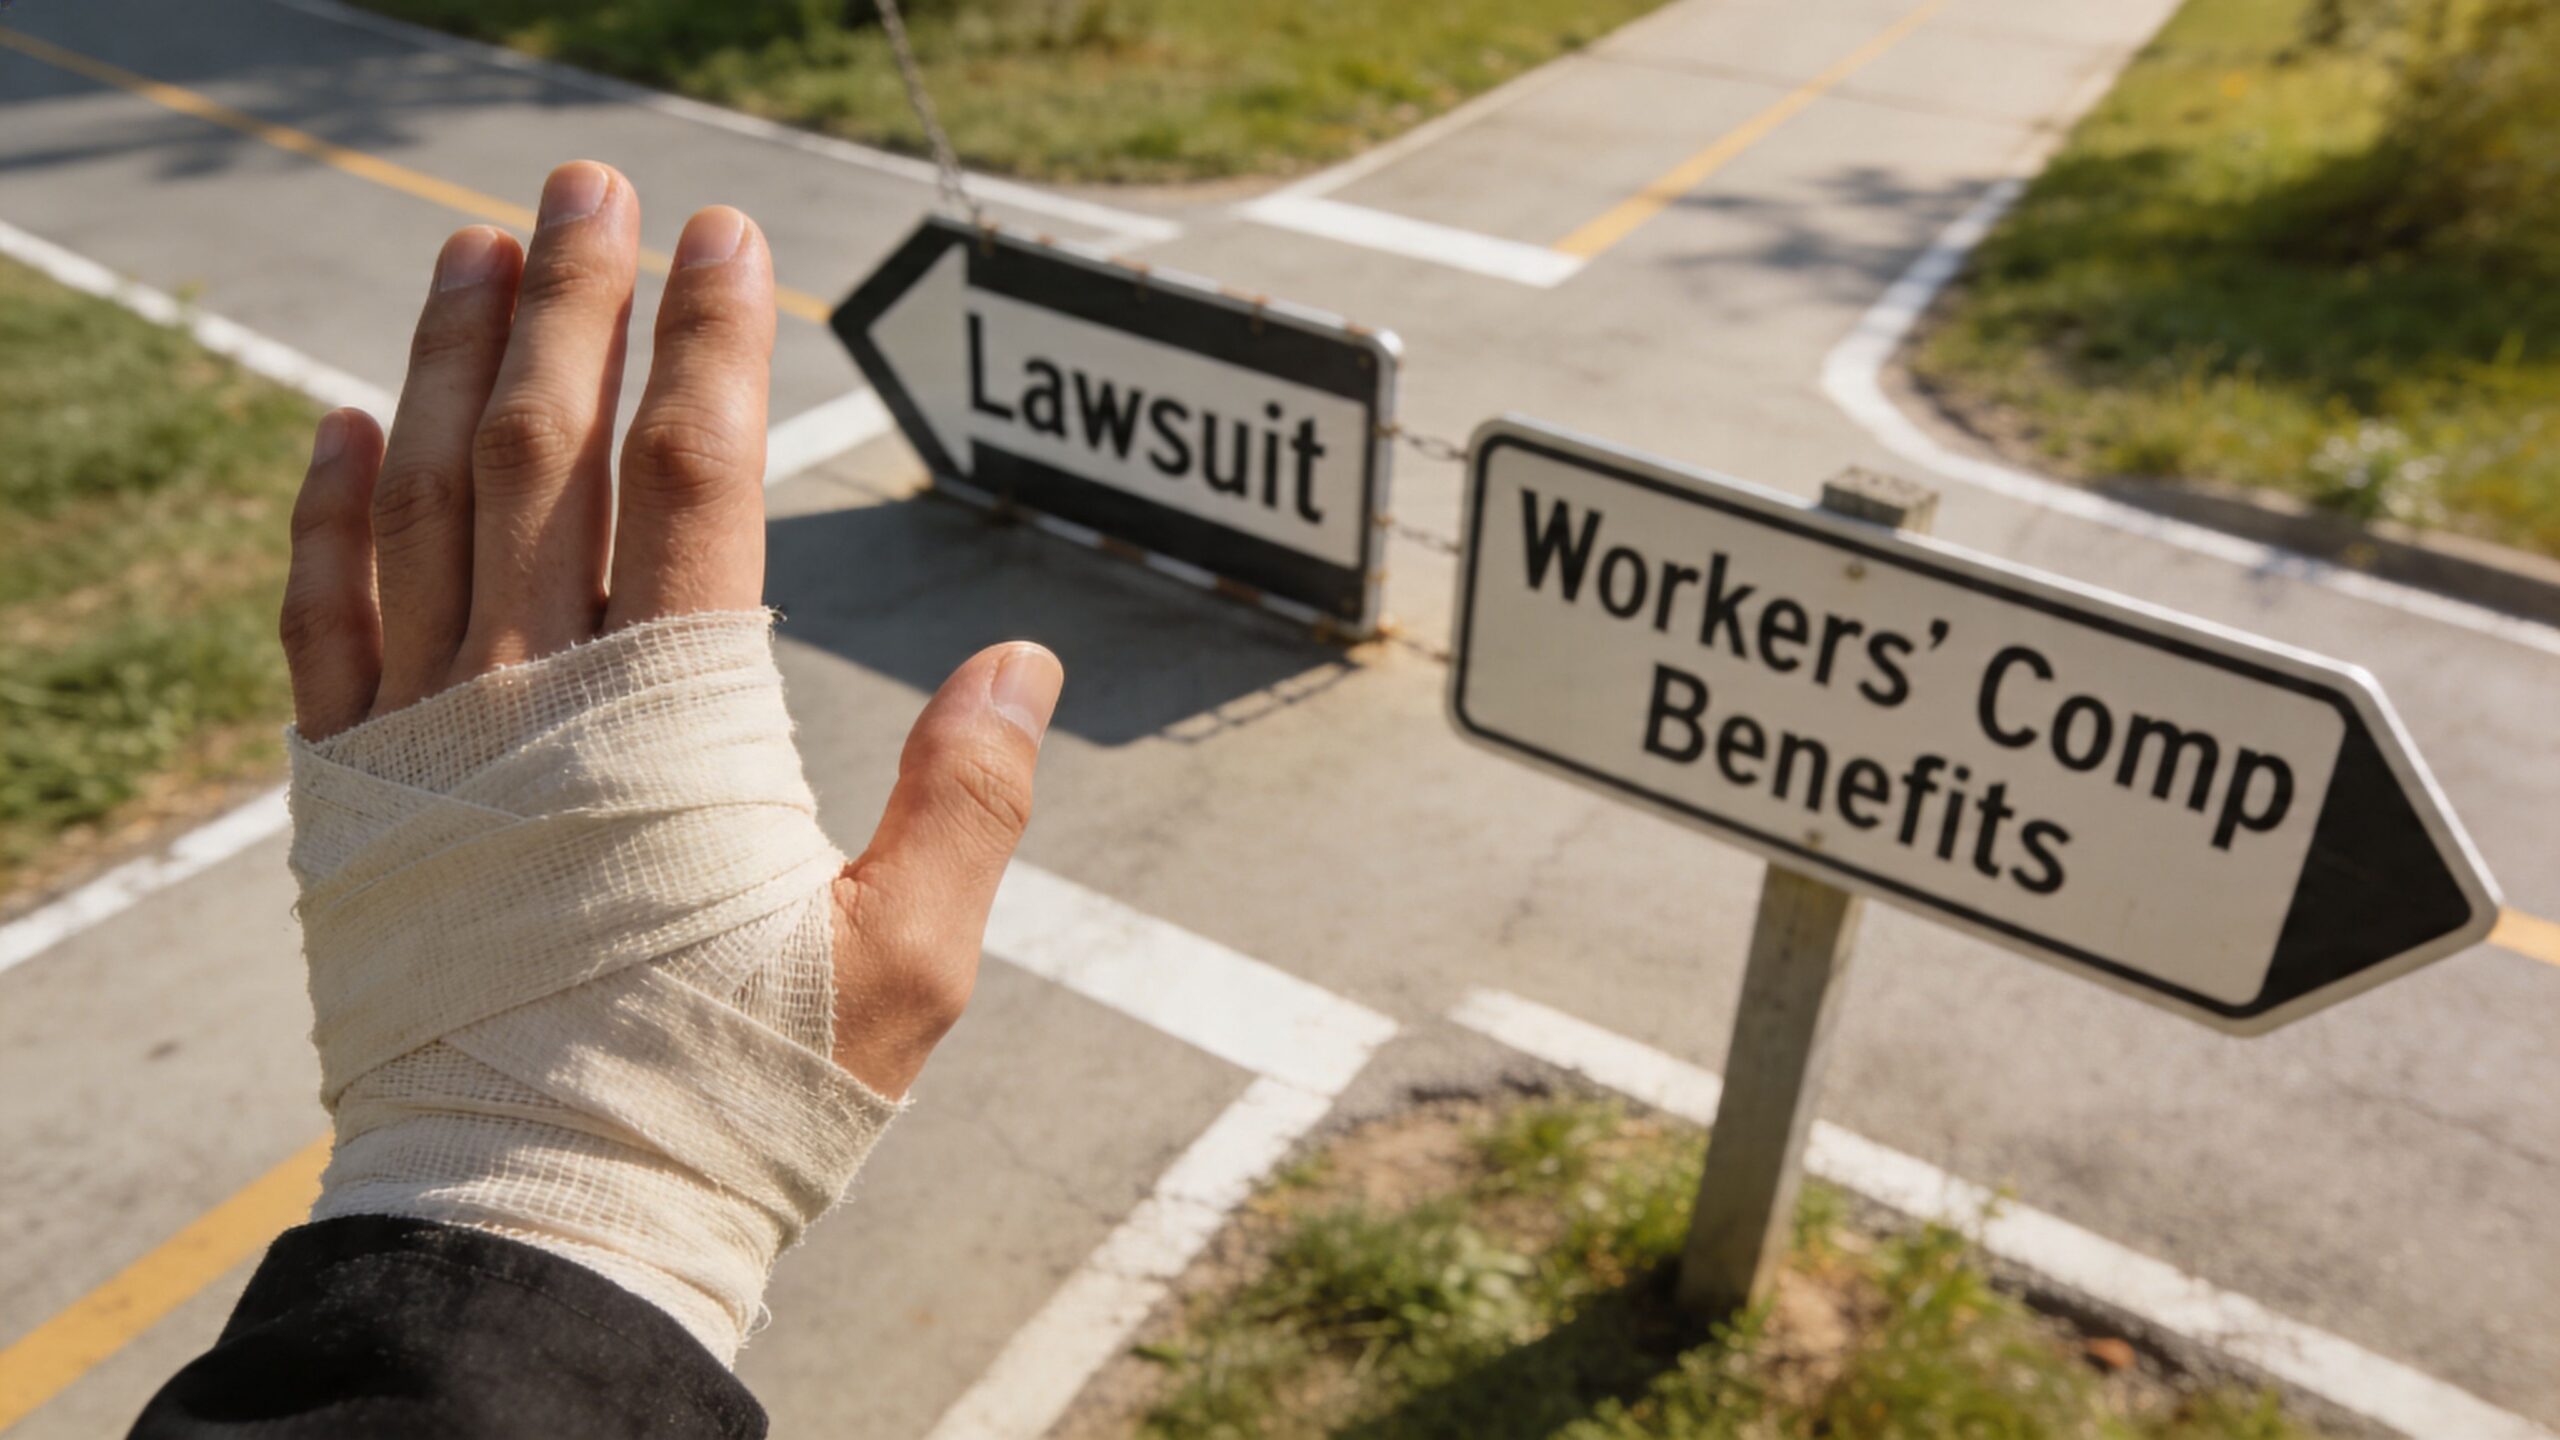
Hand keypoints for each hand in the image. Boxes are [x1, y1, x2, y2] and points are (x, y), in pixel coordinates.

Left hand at [276, 160, 1058, 1096]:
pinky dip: (324, 516)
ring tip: (474, 246)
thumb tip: (1020, 660)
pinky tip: (340, 425)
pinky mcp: (348, 799)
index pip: (693, 478)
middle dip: (574, 302)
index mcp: (673, 719)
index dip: (713, 346)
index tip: (725, 236)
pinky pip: (320, 625)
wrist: (548, 1216)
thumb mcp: (904, 963)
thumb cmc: (742, 1093)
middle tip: (594, 183)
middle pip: (547, 451)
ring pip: (423, 504)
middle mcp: (529, 696)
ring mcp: (423, 738)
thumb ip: (966, 801)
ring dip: (446, 362)